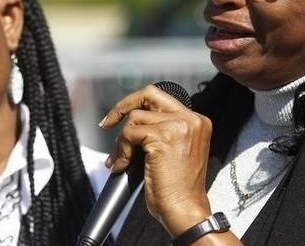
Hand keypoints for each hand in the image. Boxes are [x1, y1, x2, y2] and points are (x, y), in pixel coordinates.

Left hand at [99, 84, 213, 236]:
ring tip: (120, 161)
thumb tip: (132, 124)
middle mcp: (191, 119)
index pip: (162, 98)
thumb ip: (163, 132)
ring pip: (135, 118)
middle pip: (149, 95)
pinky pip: (129, 134)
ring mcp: (178, 126)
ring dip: (121, 141)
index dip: (138, 104)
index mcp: (197, 121)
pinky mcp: (162, 136)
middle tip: (107, 123)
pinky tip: (123, 166)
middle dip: (123, 106)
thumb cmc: (178, 190)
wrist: (185, 210)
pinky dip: (121, 150)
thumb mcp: (177, 151)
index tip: (119, 117)